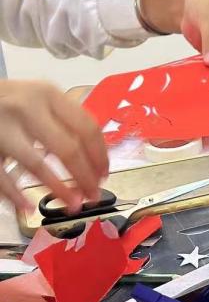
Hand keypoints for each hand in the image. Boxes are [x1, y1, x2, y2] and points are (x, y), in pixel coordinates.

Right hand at [0, 81, 107, 212]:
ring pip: (36, 164)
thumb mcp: (39, 98)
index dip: (100, 155)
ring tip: (72, 205)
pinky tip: (27, 207)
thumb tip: (93, 156)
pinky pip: (1, 176)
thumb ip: (63, 119)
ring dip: (58, 189)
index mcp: (48, 95)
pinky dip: (15, 195)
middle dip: (85, 177)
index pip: (86, 128)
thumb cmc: (9, 99)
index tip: (104, 174)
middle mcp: (27, 109)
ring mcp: (2, 128)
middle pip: (68, 148)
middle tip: (93, 195)